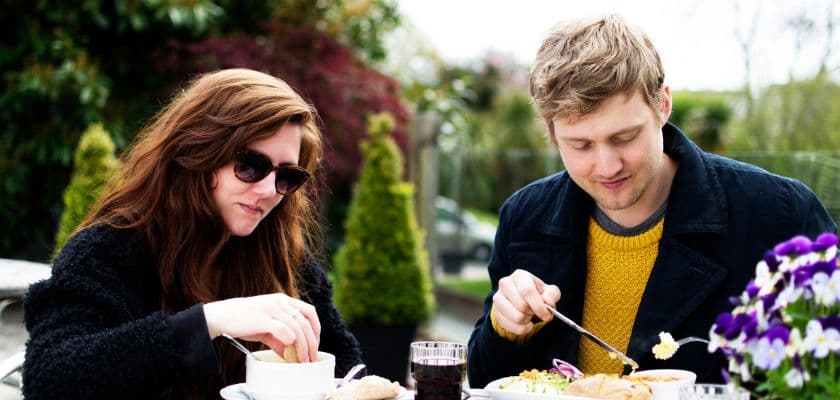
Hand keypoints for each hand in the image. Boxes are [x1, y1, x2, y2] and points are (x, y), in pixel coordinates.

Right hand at [203, 293, 321, 361]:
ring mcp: (272, 308)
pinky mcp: (264, 317)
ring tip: (301, 360)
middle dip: (311, 343)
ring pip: (298, 327)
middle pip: (306, 322)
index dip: (316, 329)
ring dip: (302, 346)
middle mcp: (280, 302)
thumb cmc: (243, 320)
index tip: (315, 344)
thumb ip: (278, 337)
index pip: (309, 311)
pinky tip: (287, 352)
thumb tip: (289, 353)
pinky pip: (284, 330)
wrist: (221, 316)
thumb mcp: (265, 327)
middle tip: (311, 358)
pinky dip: (289, 342)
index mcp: (283, 300)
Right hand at [492, 269, 560, 335]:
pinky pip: (512, 327)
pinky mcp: (496, 313)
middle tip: (535, 311)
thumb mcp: (549, 292)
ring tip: (529, 315)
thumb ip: (552, 295)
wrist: (522, 300)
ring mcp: (498, 299)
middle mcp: (505, 284)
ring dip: (528, 320)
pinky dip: (523, 329)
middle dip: (533, 312)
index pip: (527, 291)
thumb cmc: (537, 294)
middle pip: (522, 306)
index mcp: (519, 276)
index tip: (547, 315)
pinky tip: (524, 323)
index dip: (538, 305)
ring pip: (516, 318)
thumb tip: (548, 302)